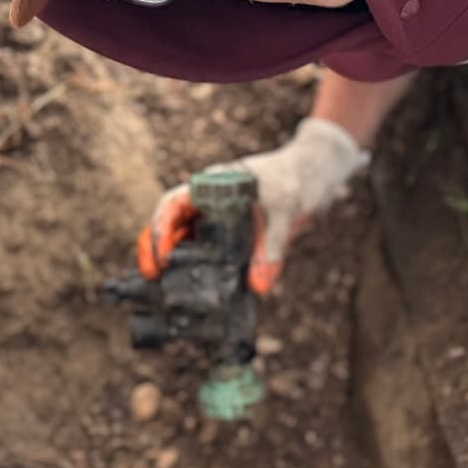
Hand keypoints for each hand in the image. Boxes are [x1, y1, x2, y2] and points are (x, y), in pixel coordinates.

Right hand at [136, 118, 368, 294]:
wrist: (315, 176)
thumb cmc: (296, 180)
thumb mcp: (286, 211)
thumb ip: (272, 247)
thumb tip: (258, 287)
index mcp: (212, 185)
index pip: (173, 204)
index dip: (161, 229)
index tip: (162, 256)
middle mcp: (208, 201)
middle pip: (170, 224)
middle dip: (155, 249)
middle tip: (151, 278)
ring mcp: (218, 219)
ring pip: (185, 240)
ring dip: (174, 262)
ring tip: (165, 289)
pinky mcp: (231, 236)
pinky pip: (207, 253)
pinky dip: (199, 270)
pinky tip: (198, 291)